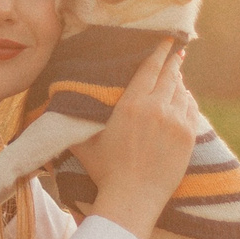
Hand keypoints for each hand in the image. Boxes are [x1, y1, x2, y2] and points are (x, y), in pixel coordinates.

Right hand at [67, 39, 199, 238]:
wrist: (133, 198)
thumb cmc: (105, 171)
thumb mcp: (85, 142)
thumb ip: (75, 120)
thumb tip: (48, 106)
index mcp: (131, 104)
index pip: (149, 69)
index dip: (158, 52)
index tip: (165, 40)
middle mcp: (156, 108)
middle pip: (170, 75)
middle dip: (172, 61)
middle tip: (176, 51)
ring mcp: (176, 121)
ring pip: (182, 91)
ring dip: (179, 82)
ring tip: (177, 77)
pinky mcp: (188, 136)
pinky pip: (191, 109)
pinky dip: (187, 101)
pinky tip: (184, 99)